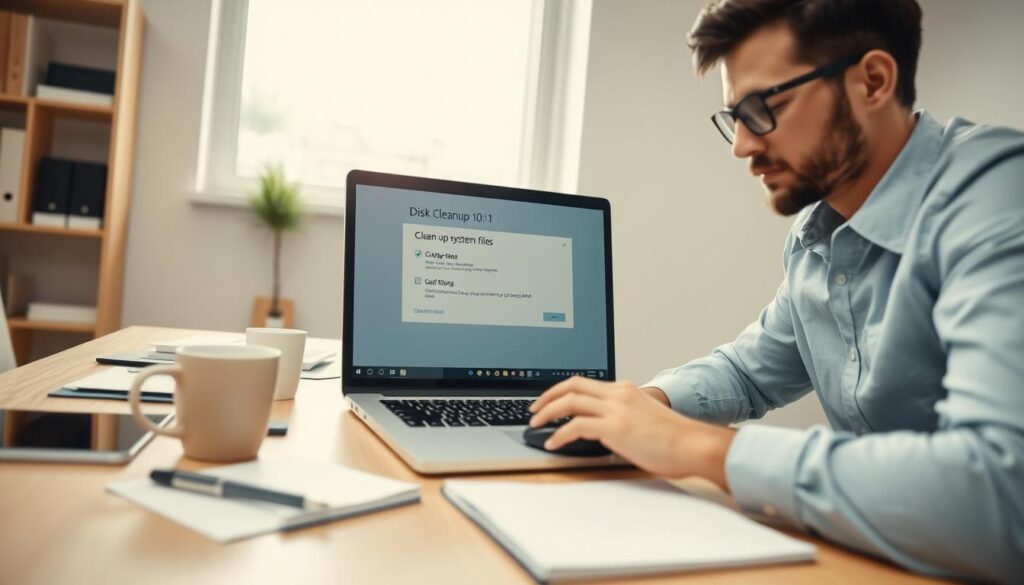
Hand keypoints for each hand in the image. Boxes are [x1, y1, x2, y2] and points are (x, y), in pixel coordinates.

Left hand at [529, 377, 735, 489]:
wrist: (694, 444)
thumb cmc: (676, 439)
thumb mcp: (646, 419)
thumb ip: (625, 418)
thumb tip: (606, 431)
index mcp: (625, 390)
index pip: (584, 382)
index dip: (561, 390)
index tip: (549, 401)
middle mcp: (618, 394)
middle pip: (571, 385)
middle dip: (547, 396)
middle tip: (534, 410)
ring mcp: (616, 409)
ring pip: (569, 401)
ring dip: (547, 412)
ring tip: (536, 425)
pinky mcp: (615, 427)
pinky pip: (575, 425)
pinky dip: (559, 434)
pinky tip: (553, 443)